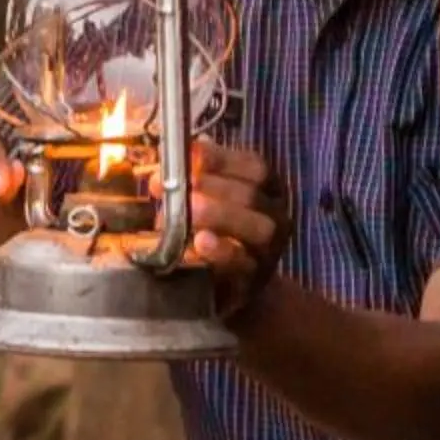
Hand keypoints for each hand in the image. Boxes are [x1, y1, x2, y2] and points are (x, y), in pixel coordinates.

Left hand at [189, 138, 291, 323]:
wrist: (235, 284)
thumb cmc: (217, 232)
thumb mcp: (209, 201)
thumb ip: (193, 181)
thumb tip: (163, 166)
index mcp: (267, 189)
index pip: (253, 165)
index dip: (220, 158)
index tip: (188, 154)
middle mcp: (276, 215)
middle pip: (251, 195)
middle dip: (211, 186)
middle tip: (177, 185)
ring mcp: (269, 249)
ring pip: (258, 227)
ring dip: (221, 214)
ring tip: (191, 208)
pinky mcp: (255, 278)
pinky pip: (243, 263)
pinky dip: (222, 250)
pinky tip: (200, 242)